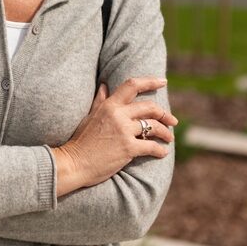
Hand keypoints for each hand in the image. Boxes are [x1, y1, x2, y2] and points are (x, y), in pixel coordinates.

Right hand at [51, 77, 176, 196]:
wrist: (74, 163)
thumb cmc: (80, 141)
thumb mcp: (89, 117)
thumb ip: (100, 101)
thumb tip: (105, 85)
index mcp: (109, 105)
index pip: (132, 85)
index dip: (150, 81)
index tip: (163, 82)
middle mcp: (118, 115)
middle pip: (150, 107)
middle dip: (165, 114)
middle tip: (173, 121)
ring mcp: (124, 131)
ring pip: (153, 126)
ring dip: (166, 133)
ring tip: (170, 138)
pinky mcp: (128, 148)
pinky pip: (151, 146)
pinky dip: (160, 150)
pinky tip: (162, 153)